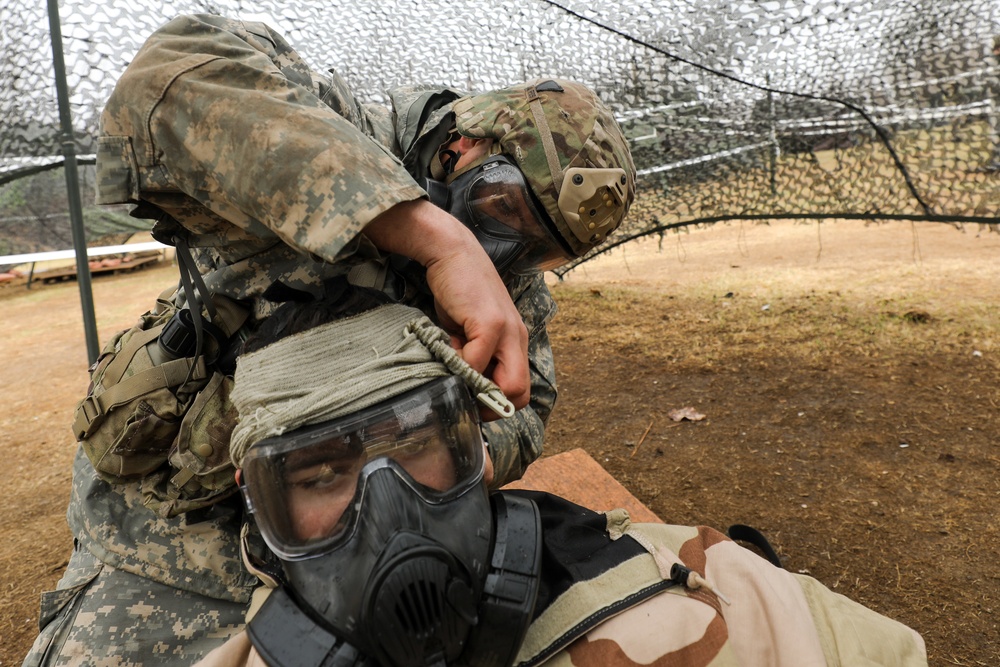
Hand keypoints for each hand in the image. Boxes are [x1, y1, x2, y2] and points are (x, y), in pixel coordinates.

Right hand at [364, 200, 529, 414]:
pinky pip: (478, 363)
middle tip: (463, 394)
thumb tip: (464, 387)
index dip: (494, 403)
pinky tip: (449, 347)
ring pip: (506, 385)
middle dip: (489, 406)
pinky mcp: (490, 322)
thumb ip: (473, 356)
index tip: (469, 396)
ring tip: (454, 362)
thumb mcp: (469, 331)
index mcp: (514, 342)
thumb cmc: (458, 292)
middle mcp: (517, 338)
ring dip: (474, 386)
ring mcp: (507, 330)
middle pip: (519, 395)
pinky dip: (461, 366)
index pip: (519, 391)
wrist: (452, 252)